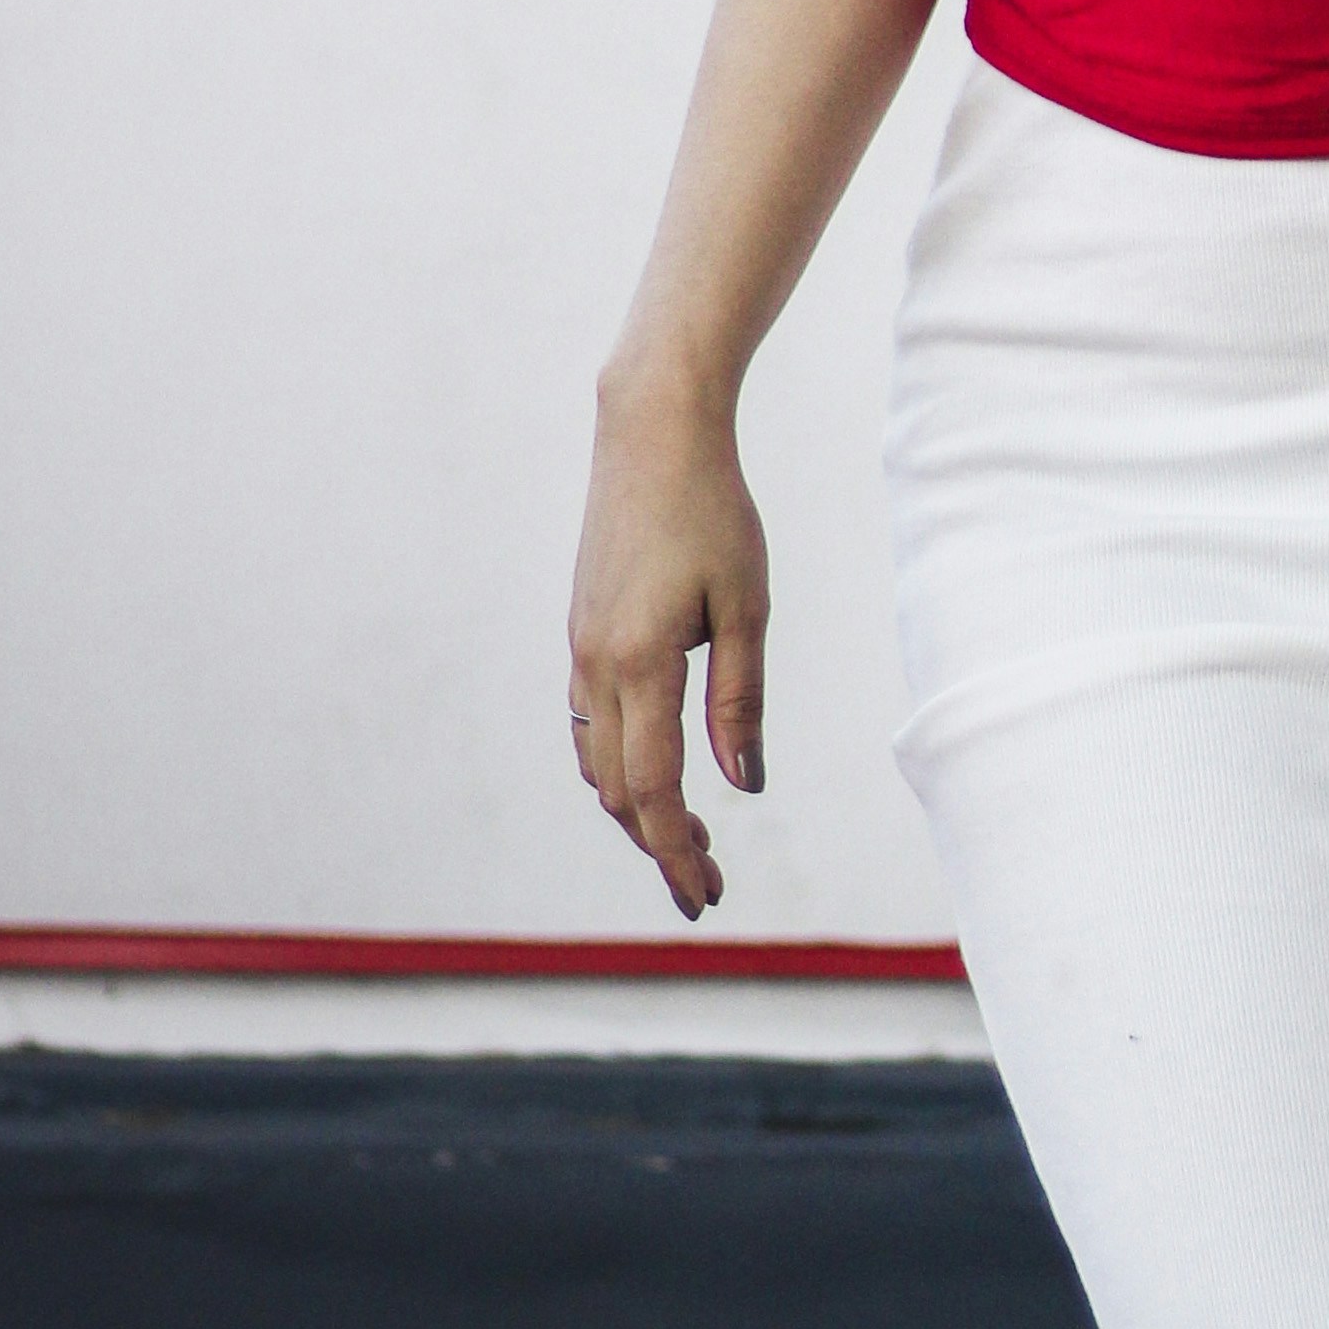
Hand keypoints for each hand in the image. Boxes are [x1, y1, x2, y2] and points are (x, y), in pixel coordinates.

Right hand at [566, 365, 771, 920]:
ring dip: (635, 807)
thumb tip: (747, 785)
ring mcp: (580, 647)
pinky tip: (650, 768)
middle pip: (617, 789)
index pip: (653, 791)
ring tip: (689, 832)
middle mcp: (595, 665)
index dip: (679, 852)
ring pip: (595, 761)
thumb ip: (741, 699)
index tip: (709, 895)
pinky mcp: (582, 629)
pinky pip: (587, 722)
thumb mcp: (746, 605)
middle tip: (709, 880)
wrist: (651, 433)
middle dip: (659, 842)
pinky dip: (616, 763)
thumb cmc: (713, 511)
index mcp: (638, 663)